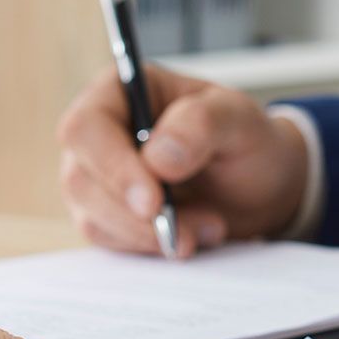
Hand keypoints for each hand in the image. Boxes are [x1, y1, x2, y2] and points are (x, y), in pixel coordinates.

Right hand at [56, 64, 309, 256]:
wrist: (259, 186)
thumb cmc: (246, 141)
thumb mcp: (239, 120)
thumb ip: (201, 125)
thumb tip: (157, 157)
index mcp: (123, 91)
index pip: (86, 127)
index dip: (112, 167)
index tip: (153, 203)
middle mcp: (100, 132)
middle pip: (80, 178)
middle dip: (133, 214)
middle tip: (189, 232)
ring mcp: (98, 176)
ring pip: (91, 216)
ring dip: (149, 235)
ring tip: (209, 227)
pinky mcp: (106, 214)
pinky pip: (109, 240)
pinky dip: (150, 247)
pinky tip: (192, 237)